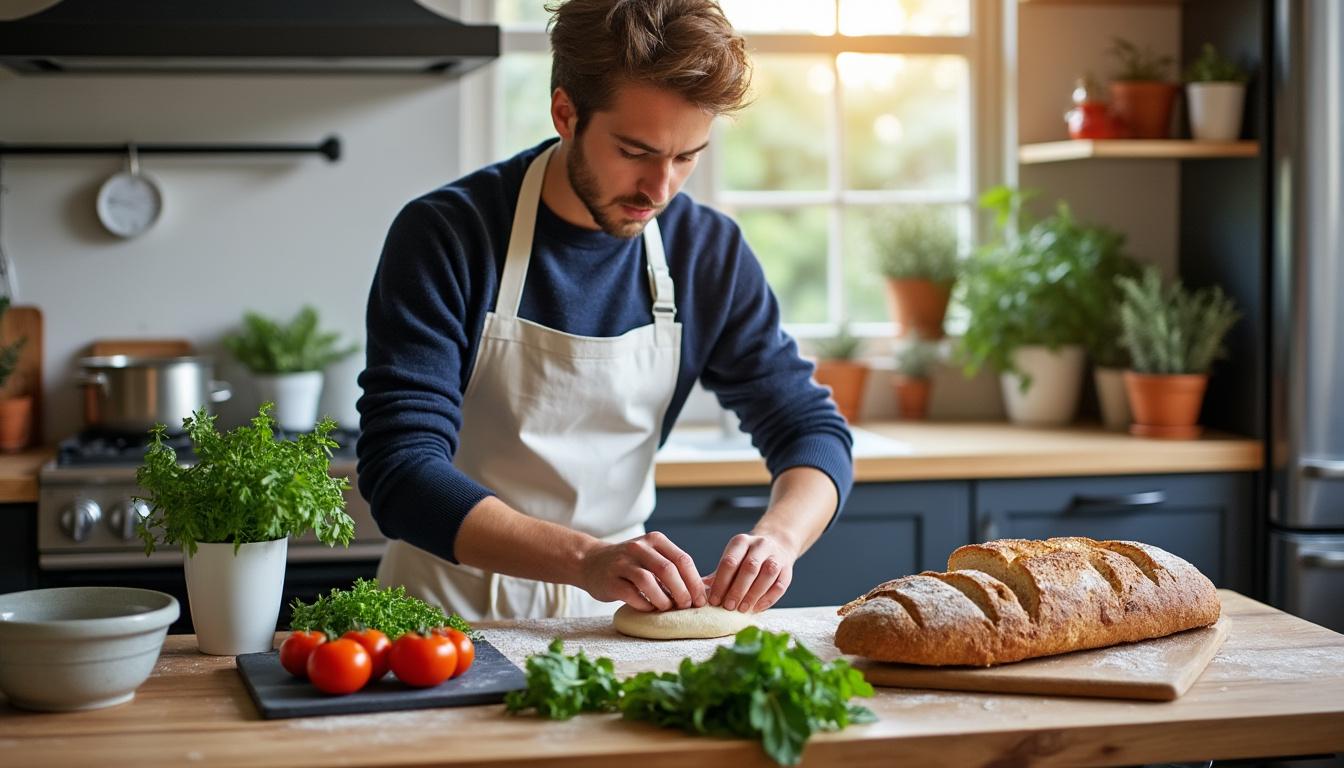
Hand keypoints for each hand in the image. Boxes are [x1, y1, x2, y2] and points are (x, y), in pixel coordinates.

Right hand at [577, 531, 706, 611]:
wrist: (591, 562)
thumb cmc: (630, 564)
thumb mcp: (651, 556)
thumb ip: (672, 567)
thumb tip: (700, 592)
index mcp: (655, 540)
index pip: (682, 560)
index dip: (694, 582)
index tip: (701, 600)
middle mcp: (639, 547)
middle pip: (668, 570)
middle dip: (682, 592)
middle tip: (687, 606)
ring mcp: (622, 563)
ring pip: (649, 581)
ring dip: (663, 600)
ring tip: (667, 608)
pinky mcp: (610, 580)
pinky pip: (632, 595)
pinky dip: (644, 605)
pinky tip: (649, 609)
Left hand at [706, 532, 796, 612]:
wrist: (777, 544)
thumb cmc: (747, 557)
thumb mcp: (732, 558)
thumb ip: (717, 576)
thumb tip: (697, 594)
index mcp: (741, 542)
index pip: (730, 562)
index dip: (721, 583)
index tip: (714, 600)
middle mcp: (760, 545)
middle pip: (749, 568)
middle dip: (737, 589)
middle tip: (728, 607)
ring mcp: (776, 555)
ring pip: (767, 574)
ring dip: (754, 594)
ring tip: (742, 609)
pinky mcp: (788, 568)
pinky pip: (780, 584)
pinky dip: (769, 598)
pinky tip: (757, 608)